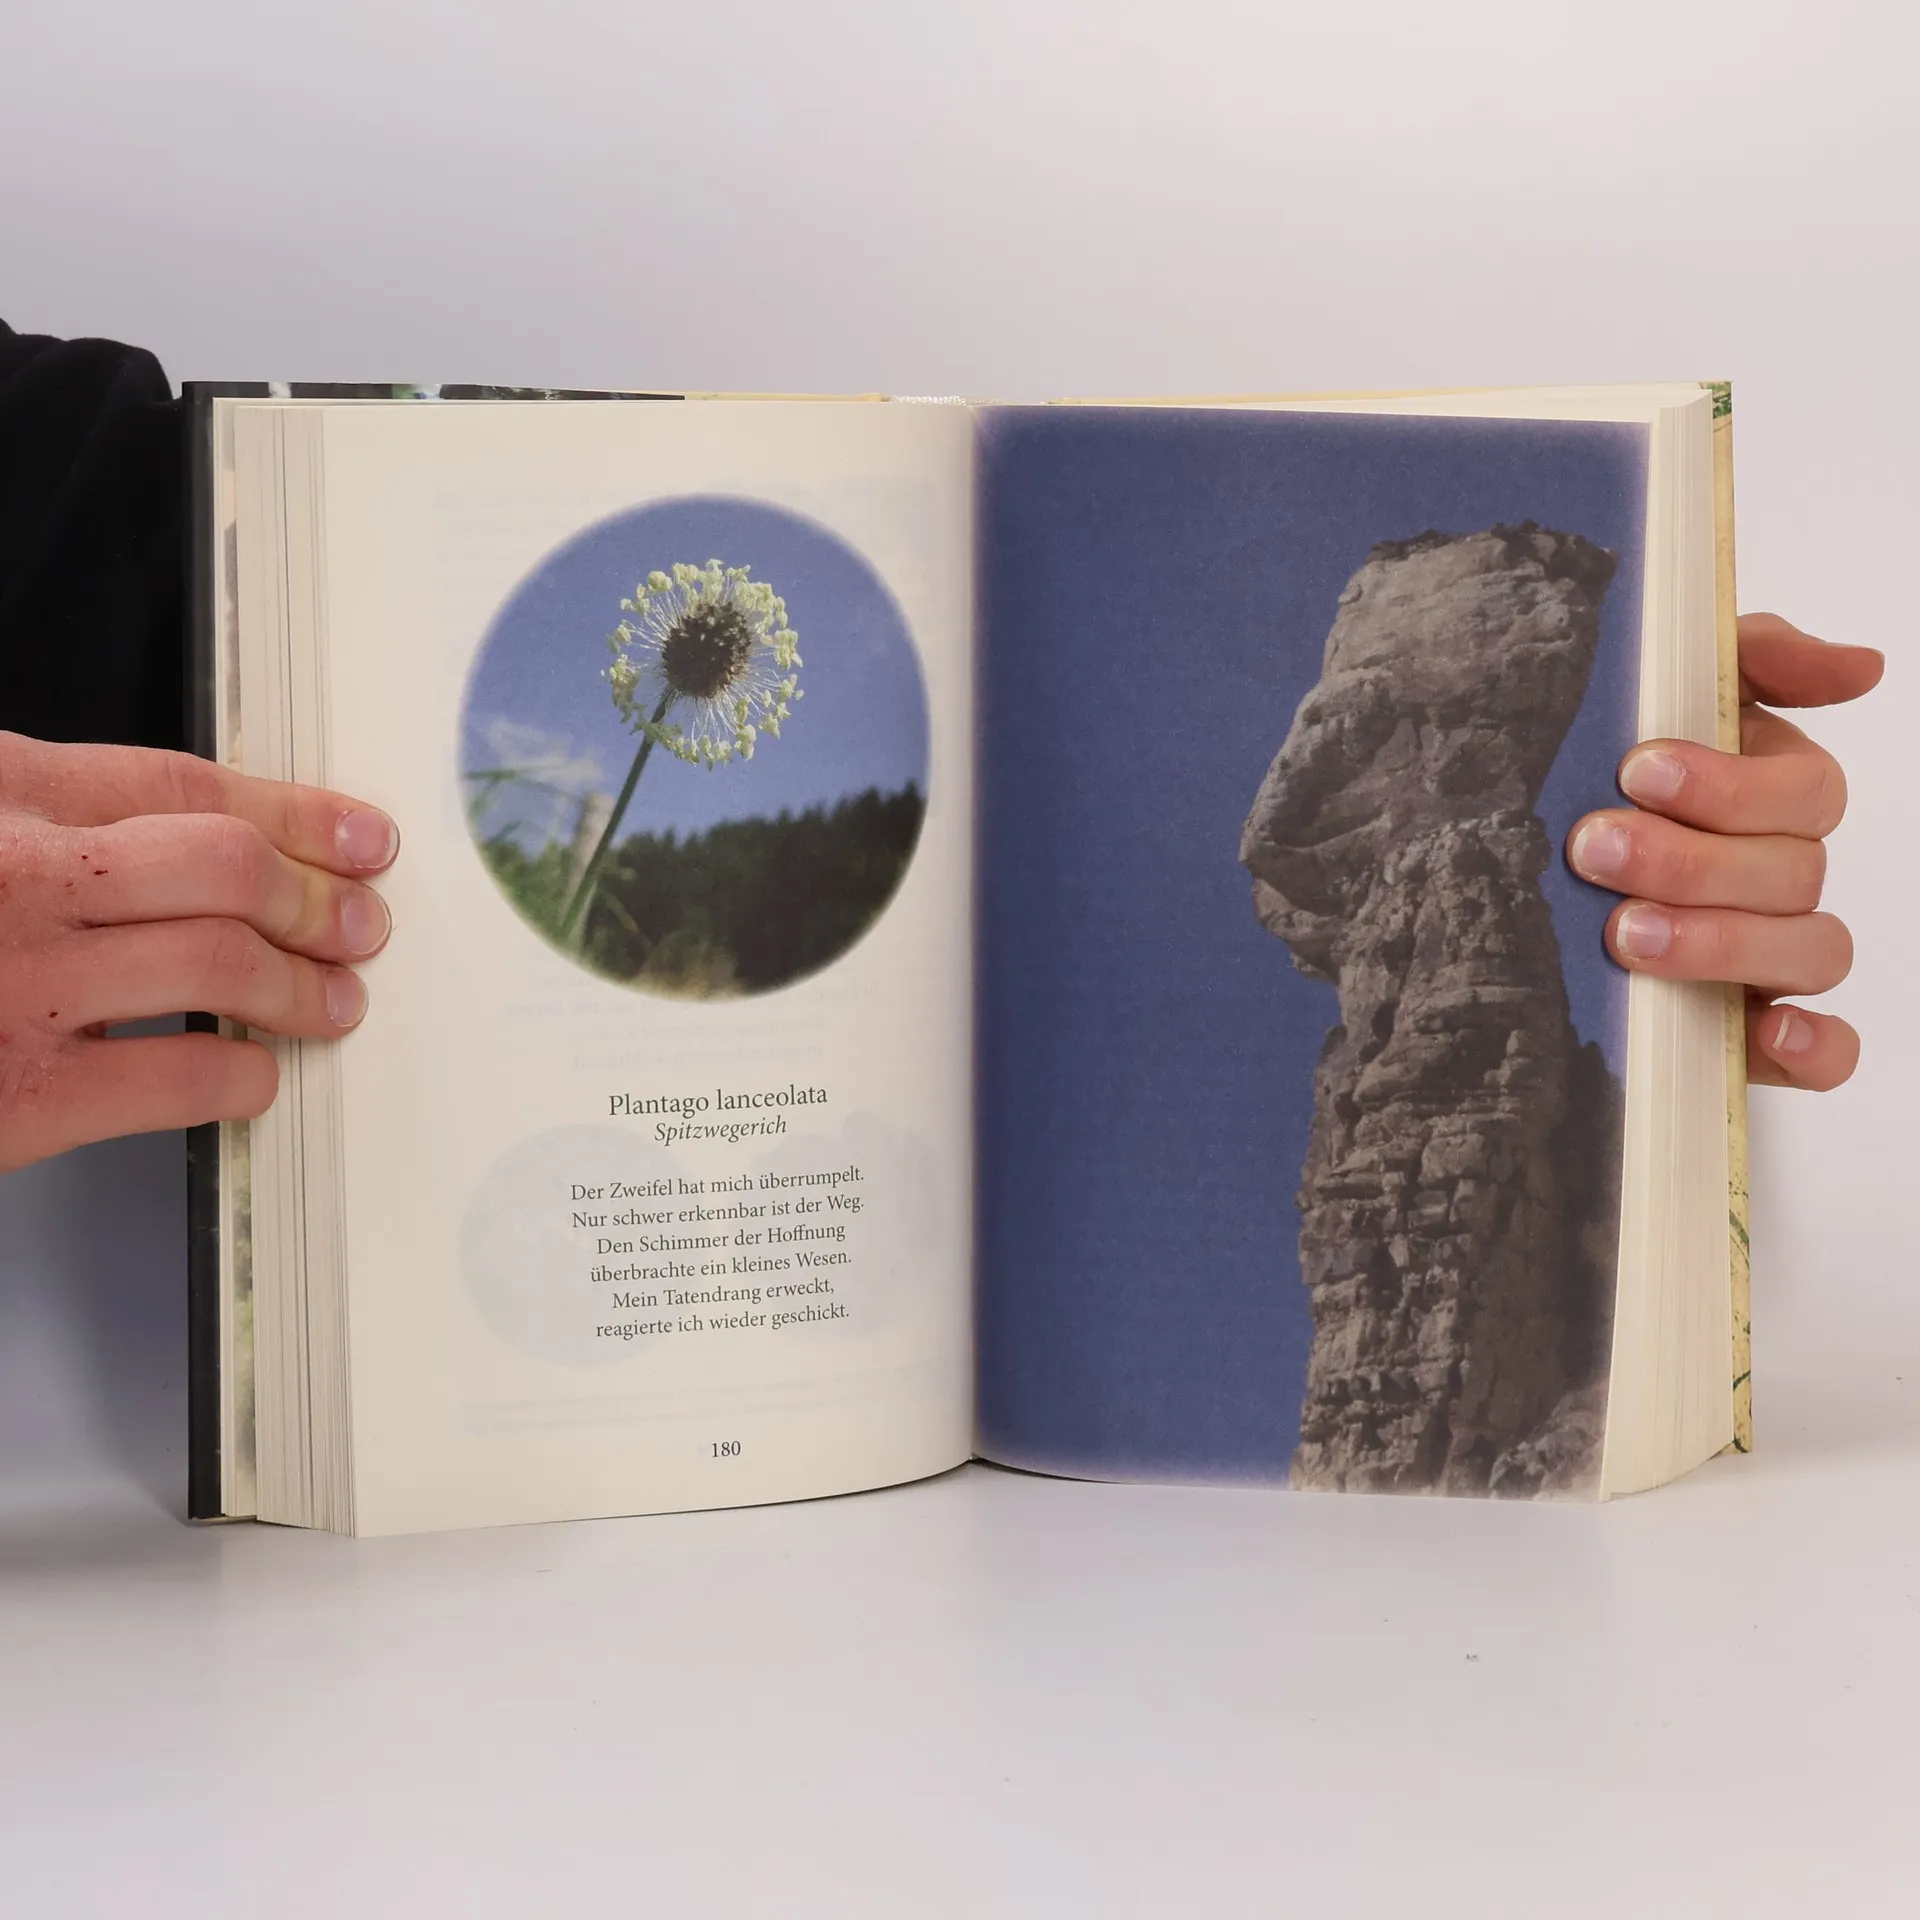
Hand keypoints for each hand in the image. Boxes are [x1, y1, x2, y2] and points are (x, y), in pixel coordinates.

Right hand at [0, 732, 397, 1172]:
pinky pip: (181, 1077)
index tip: (358, 835)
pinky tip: (253, 1072)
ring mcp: (19, 983)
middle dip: (315, 897)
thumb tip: (198, 836)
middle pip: (223, 867)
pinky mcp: (19, 1096)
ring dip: (302, 985)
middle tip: (359, 924)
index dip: (293, 811)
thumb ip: (45, 815)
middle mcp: (15, 874)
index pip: (182, 786)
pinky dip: (242, 1075)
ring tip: (333, 999)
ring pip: (221, 965)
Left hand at [1566, 613, 1883, 1091]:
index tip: (1638, 770)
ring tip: (1626, 932)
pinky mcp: (1752, 1031)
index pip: (1804, 790)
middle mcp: (1781, 875)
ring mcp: (1773, 956)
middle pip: (1794, 870)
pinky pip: (1825, 1050)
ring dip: (1723, 941)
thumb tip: (1864, 666)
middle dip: (1690, 859)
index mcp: (1770, 795)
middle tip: (1596, 846)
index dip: (1730, 783)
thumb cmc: (1597, 779)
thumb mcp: (1656, 695)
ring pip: (1811, 949)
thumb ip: (1755, 657)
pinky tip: (1774, 1033)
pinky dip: (1816, 1046)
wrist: (1498, 872)